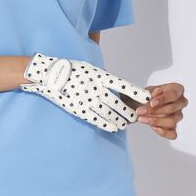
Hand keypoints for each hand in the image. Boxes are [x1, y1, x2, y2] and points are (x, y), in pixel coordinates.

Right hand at [20, 53, 151, 132]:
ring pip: (109, 113)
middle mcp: (95, 88)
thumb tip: (111, 84)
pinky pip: (96, 119)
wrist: (48, 75)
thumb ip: (101, 77)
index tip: (147, 97)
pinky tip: (114, 128)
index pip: (122, 86)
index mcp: (99, 76)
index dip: (135, 93)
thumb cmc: (69, 70)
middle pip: (118, 103)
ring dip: (120, 119)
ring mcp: (87, 100)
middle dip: (129, 111)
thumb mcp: (88, 68)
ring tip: (126, 123)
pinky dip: (107, 124)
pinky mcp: (79, 110)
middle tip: (137, 115)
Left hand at [135, 82, 187, 139]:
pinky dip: (163, 132)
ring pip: (171, 121)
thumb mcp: (147, 91)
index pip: (174, 94)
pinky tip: (153, 127)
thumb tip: (151, 97)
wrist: (142, 104)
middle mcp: (180, 103)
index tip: (152, 103)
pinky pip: (172, 133)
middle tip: (141, 111)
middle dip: (154, 111)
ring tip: (142, 119)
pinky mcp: (174, 127)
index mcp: (177, 90)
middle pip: (171, 108)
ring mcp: (178, 116)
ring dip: (155, 121)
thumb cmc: (149, 96)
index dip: (162, 99)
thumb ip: (149, 93)